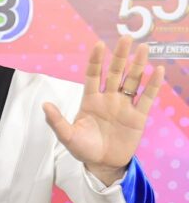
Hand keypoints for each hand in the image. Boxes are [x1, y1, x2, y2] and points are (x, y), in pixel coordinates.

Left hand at [43, 37, 163, 184]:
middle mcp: (108, 99)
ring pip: (133, 81)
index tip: (99, 44)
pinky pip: (147, 98)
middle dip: (120, 56)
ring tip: (144, 48)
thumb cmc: (83, 149)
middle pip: (115, 73)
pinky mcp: (138, 117)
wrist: (102, 164)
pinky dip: (153, 85)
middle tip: (126, 37)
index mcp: (90, 100)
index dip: (96, 61)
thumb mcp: (67, 136)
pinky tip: (158, 71)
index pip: (93, 75)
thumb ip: (57, 121)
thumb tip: (44, 104)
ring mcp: (124, 106)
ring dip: (138, 66)